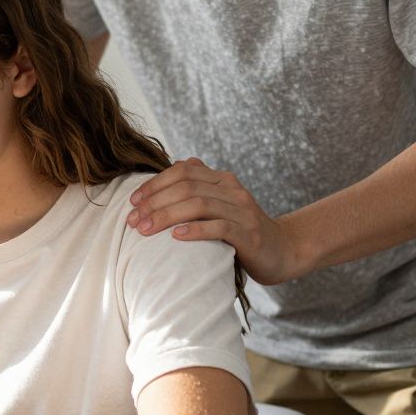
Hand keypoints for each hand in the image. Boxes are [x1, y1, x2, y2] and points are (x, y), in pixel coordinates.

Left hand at [128, 158, 302, 284]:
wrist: (283, 251)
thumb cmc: (241, 230)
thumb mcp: (220, 204)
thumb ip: (201, 186)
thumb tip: (179, 163)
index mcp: (222, 180)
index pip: (183, 171)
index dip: (154, 184)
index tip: (132, 202)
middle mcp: (233, 191)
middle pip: (186, 187)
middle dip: (154, 203)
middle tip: (132, 220)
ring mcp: (243, 212)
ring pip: (199, 205)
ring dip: (166, 216)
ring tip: (144, 229)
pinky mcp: (249, 235)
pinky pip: (220, 228)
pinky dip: (195, 230)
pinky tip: (176, 237)